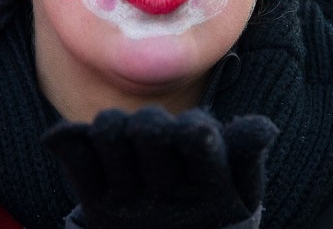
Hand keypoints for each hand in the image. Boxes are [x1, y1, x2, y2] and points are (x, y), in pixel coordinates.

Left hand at [42, 106, 277, 228]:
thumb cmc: (215, 212)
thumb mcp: (242, 189)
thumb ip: (248, 152)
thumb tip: (264, 127)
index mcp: (211, 193)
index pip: (195, 141)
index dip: (193, 128)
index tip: (196, 130)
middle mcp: (167, 202)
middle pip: (147, 129)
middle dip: (152, 121)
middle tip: (155, 129)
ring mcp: (127, 207)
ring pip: (110, 134)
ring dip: (115, 124)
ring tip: (125, 134)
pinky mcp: (96, 208)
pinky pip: (75, 158)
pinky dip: (69, 137)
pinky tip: (72, 134)